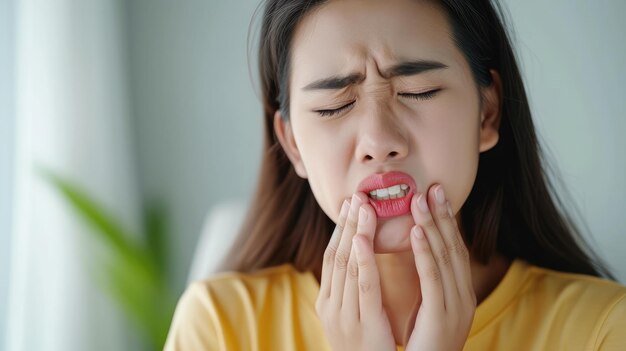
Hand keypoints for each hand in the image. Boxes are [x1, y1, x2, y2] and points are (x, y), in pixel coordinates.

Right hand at [316, 192, 395, 350]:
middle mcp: (330, 307)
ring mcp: (343, 316)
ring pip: (346, 265)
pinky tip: (363, 238)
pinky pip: (362, 286)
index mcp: (327, 303)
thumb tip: (359, 261)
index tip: (350, 205)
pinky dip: (361, 260)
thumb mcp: (354, 318)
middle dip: (347, 224)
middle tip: (357, 195)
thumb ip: (354, 292)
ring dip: (354, 232)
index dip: (340, 230)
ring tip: (364, 206)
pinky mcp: (362, 324)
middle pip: (336, 255)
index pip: (332, 258)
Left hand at [405, 184, 475, 350]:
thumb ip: (431, 286)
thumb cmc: (425, 346)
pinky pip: (432, 278)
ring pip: (444, 257)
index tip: (437, 196)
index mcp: (461, 295)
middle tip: (433, 187)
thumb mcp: (431, 311)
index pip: (455, 251)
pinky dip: (424, 252)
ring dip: (431, 225)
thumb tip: (422, 255)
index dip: (447, 222)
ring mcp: (456, 306)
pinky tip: (415, 231)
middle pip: (454, 248)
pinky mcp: (441, 316)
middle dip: (443, 216)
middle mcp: (463, 297)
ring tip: (419, 199)